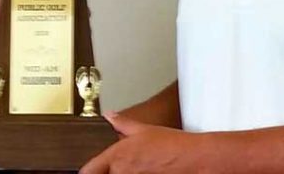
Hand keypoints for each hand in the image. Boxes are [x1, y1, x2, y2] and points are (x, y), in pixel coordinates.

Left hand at [79, 112, 204, 173]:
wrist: (196, 160)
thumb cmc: (174, 146)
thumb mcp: (145, 130)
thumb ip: (123, 123)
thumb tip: (110, 116)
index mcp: (117, 157)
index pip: (88, 171)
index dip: (89, 172)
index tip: (90, 172)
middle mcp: (122, 173)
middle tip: (122, 168)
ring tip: (139, 169)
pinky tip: (147, 173)